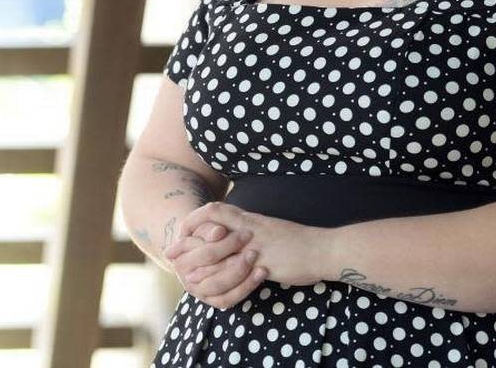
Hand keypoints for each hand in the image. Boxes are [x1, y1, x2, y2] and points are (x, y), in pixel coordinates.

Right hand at [164, 220, 266, 309]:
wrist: (207, 246)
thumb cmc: (208, 231)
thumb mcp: (206, 223)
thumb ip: (209, 227)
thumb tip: (219, 232)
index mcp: (179, 256)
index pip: (205, 253)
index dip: (226, 244)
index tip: (246, 234)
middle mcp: (186, 276)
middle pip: (211, 270)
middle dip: (235, 260)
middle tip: (255, 250)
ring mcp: (198, 291)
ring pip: (219, 287)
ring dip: (241, 275)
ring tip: (260, 264)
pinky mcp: (212, 300)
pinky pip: (228, 299)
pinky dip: (245, 288)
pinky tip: (259, 275)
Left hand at [167, 202, 324, 287]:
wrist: (324, 248)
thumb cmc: (298, 241)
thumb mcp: (270, 229)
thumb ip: (251, 230)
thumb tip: (237, 234)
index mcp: (251, 218)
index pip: (214, 210)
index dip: (194, 220)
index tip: (182, 231)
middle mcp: (250, 229)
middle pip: (209, 229)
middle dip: (187, 241)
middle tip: (171, 252)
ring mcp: (256, 245)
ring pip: (218, 250)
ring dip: (197, 261)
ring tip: (183, 272)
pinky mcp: (265, 263)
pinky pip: (236, 270)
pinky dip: (218, 276)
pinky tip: (208, 283)